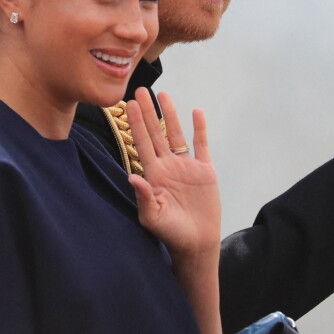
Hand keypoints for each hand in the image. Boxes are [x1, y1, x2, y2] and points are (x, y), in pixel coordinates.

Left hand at [126, 88, 220, 259]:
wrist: (197, 242)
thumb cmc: (171, 233)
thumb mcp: (153, 217)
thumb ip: (144, 197)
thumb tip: (132, 176)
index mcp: (154, 174)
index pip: (142, 143)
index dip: (136, 124)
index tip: (128, 105)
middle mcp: (168, 165)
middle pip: (156, 132)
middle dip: (147, 112)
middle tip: (139, 91)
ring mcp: (186, 166)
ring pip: (176, 134)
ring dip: (170, 114)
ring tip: (163, 94)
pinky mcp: (205, 170)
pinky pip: (201, 144)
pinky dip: (199, 128)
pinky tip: (196, 112)